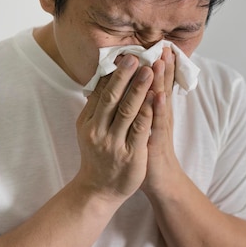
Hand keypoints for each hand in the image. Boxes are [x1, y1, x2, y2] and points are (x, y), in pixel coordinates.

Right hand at [75, 54, 154, 199]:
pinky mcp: (131, 153)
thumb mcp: (91, 131)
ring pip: (128, 110)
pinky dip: (148, 111)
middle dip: (124, 75)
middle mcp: (99, 130)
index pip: (102, 92)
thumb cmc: (99, 156)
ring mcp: (114, 142)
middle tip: (135, 56)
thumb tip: (100, 82)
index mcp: (89, 122)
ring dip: (139, 88)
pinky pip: (140, 129)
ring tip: (149, 69)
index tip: (125, 55)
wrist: (100, 190)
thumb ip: (95, 108)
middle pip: (113, 97)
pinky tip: (156, 97)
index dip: (113, 73)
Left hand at [142, 47, 182, 194]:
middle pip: (162, 87)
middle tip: (165, 46)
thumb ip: (142, 109)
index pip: (158, 84)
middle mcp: (161, 116)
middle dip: (163, 67)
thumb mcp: (144, 127)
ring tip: (162, 62)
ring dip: (162, 81)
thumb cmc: (149, 153)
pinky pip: (158, 122)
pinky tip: (158, 95)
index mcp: (156, 112)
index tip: (159, 47)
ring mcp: (160, 128)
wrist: (161, 180)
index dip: (159, 67)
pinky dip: (158, 108)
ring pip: (161, 100)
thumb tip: (131, 92)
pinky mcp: (157, 141)